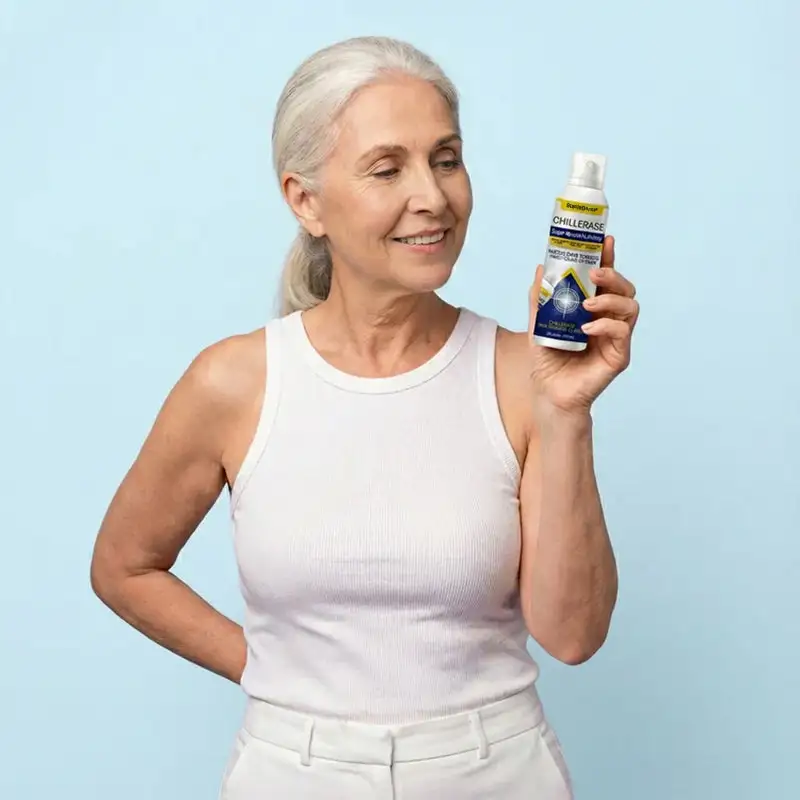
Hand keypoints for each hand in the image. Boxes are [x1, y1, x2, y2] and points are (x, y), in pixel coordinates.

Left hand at [526, 236, 638, 418]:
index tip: (605, 240)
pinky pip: (622, 332)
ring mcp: (617, 337)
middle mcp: (609, 319)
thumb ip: (540, 299)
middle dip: (614, 275)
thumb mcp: (538, 324)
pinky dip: (605, 325)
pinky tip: (588, 327)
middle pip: (626, 288)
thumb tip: (540, 268)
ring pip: (630, 307)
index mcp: (594, 308)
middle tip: (595, 273)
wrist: (549, 392)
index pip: (606, 279)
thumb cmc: (548, 359)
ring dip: (610, 299)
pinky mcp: (620, 355)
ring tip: (587, 305)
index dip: (608, 258)